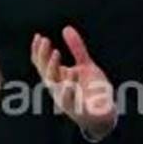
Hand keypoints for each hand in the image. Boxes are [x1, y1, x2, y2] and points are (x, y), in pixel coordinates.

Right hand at [32, 26, 116, 140]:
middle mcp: (58, 89)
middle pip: (45, 71)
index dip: (38, 51)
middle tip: (47, 41)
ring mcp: (66, 100)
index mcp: (57, 79)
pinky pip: (70, 99)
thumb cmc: (91, 90)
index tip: (38, 36)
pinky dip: (69, 88)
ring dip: (53, 69)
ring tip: (56, 53)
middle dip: (44, 56)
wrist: (104, 114)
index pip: (41, 64)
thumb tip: (66, 28)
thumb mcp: (85, 66)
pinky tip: (72, 74)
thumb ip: (77, 49)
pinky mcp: (78, 109)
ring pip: (54, 85)